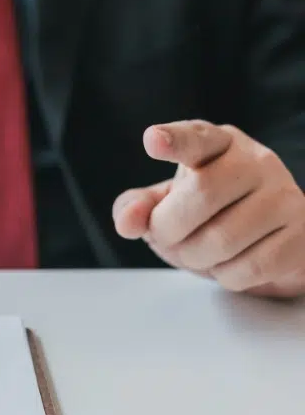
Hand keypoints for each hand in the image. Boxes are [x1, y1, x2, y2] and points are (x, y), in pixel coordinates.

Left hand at [112, 120, 304, 297]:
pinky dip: (226, 276)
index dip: (174, 140)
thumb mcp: (165, 204)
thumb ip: (137, 208)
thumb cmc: (207, 214)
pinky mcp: (302, 234)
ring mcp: (284, 196)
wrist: (268, 240)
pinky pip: (249, 267)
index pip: (196, 138)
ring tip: (197, 252)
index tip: (153, 140)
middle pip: (201, 195)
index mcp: (216, 144)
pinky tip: (228, 264)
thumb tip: (128, 221)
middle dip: (169, 229)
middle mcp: (255, 161)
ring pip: (223, 238)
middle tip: (167, 239)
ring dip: (195, 258)